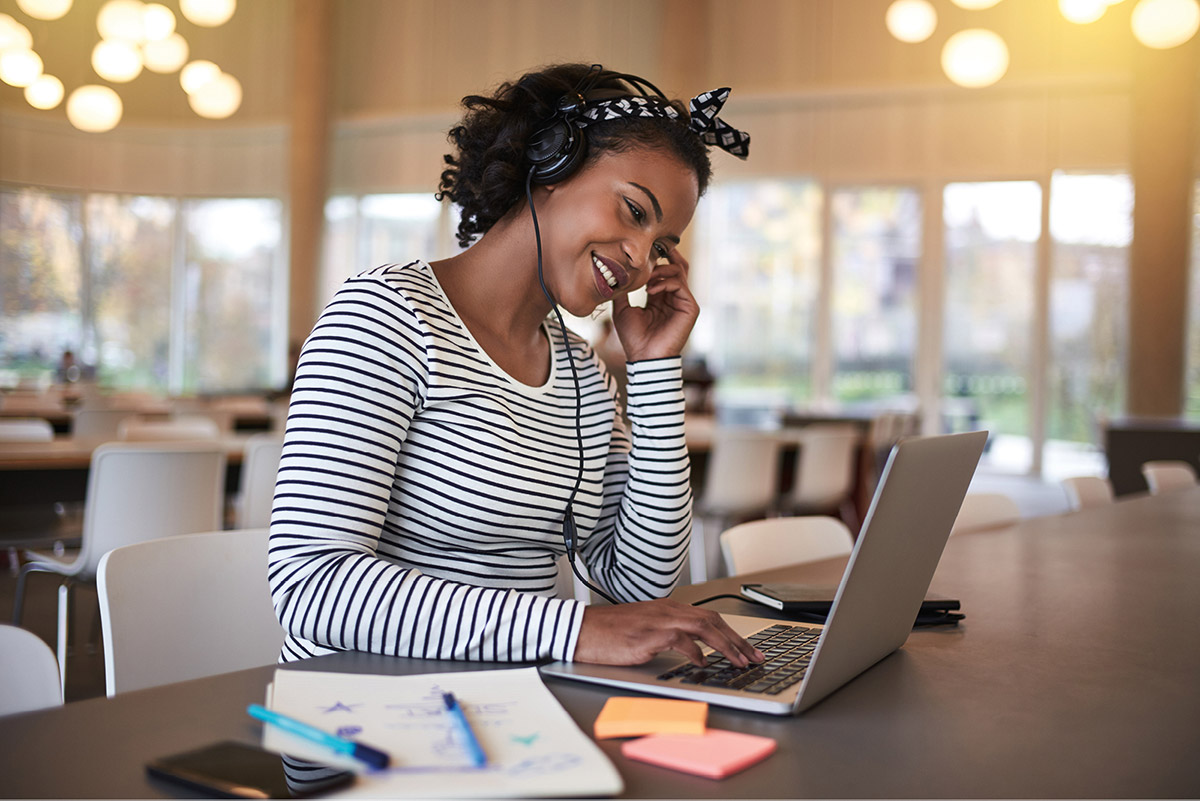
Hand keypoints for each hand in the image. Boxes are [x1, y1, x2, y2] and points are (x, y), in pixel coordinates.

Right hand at [574, 599, 764, 666]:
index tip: (747, 648)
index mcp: (667, 608)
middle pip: (713, 620)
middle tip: (755, 656)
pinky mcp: (650, 634)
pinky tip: (703, 663)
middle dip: (738, 639)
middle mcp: (667, 610)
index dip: (732, 632)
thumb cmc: (608, 633)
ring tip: (740, 662)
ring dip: (726, 646)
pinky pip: (681, 639)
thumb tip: (694, 651)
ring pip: (704, 627)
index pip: (709, 617)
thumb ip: (669, 635)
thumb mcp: (644, 629)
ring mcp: (659, 620)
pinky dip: (696, 651)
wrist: (581, 630)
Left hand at [611, 248, 698, 361]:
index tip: (644, 248)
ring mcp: (684, 301)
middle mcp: (674, 297)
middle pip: (678, 265)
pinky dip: (664, 282)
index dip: (657, 257)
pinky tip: (650, 290)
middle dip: (666, 253)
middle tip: (653, 246)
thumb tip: (616, 273)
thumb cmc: (633, 337)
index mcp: (661, 296)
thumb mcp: (622, 309)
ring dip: (661, 270)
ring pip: (679, 271)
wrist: (643, 357)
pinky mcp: (690, 308)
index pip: (664, 270)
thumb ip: (623, 290)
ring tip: (646, 279)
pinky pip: (680, 285)